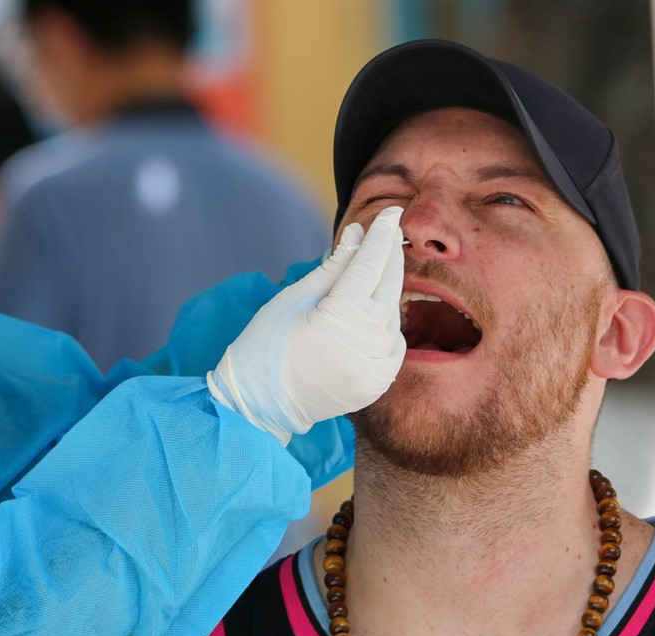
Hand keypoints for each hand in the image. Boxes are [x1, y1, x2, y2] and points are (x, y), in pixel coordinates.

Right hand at [207, 206, 405, 444]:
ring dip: (386, 290)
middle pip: (389, 286)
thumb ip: (333, 266)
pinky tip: (375, 309)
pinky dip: (387, 323)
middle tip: (392, 232)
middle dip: (391, 256)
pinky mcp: (377, 384)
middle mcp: (365, 343)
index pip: (370, 265)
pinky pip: (393, 343)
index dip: (381, 236)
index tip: (393, 213)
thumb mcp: (293, 298)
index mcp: (339, 317)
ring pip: (393, 314)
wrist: (261, 403)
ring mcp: (375, 367)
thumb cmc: (266, 344)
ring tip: (375, 271)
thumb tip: (357, 234)